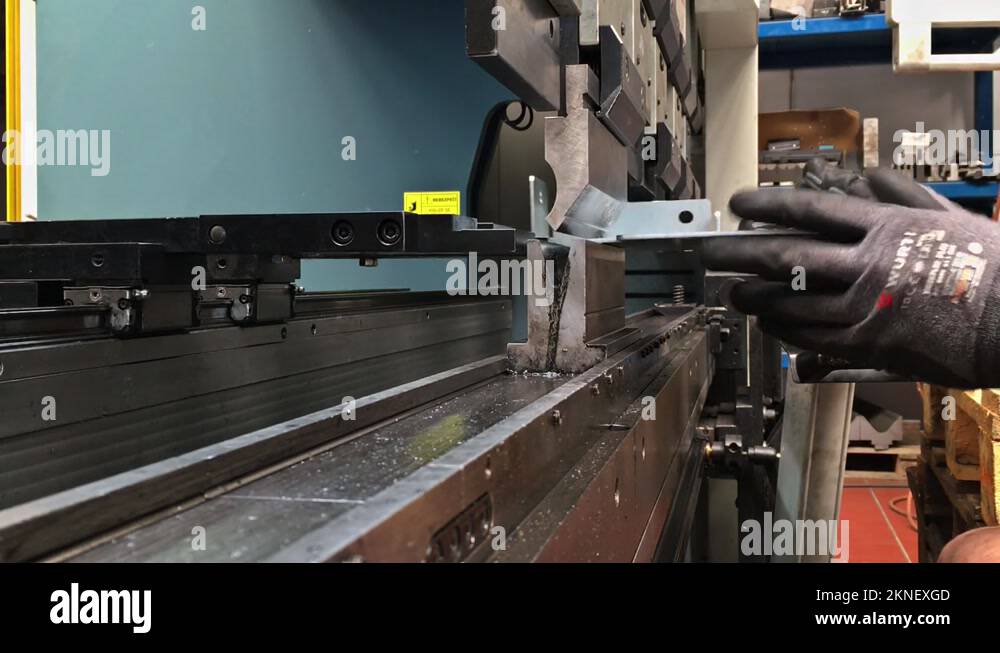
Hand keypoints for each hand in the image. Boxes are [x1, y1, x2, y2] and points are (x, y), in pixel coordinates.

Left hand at [701, 167, 999, 387]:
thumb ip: (900, 194)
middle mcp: (865, 265)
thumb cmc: (989, 264)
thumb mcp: (946, 216)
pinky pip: (814, 337)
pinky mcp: (870, 345)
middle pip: (788, 256)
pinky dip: (786, 330)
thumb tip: (863, 174)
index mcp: (884, 227)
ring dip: (755, 297)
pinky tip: (767, 325)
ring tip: (729, 293)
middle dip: (740, 254)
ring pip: (793, 302)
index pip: (813, 209)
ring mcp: (865, 308)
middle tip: (707, 254)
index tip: (738, 202)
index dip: (770, 204)